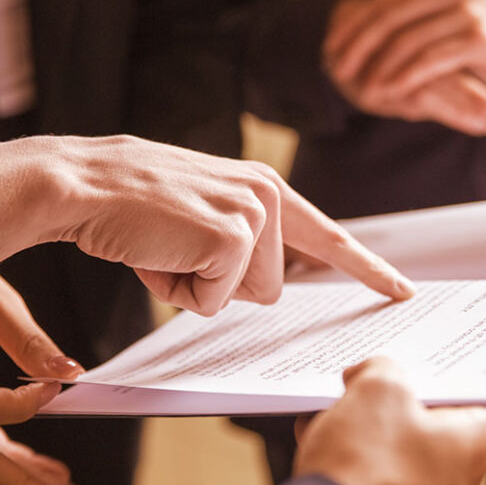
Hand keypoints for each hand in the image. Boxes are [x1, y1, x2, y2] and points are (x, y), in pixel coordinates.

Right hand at [0, 135, 414, 316]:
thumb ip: (242, 240)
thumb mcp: (201, 215)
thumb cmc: (133, 206)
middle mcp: (269, 196)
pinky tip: (158, 252)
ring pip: (245, 297)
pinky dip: (178, 290)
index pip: (328, 236)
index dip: (366, 269)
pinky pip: (214, 300)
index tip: (401, 291)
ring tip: (165, 245)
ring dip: (197, 287)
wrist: (84, 184)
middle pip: (271, 289)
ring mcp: (253, 215)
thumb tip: (266, 285)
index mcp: (266, 188)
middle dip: (220, 284)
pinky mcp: (233, 236)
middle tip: (177, 246)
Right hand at [293, 357, 485, 484]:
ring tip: (343, 395)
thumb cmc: (366, 463)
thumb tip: (367, 377)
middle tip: (393, 364)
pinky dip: (352, 444)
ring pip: (407, 441)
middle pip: (452, 419)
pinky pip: (376, 466)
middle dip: (419, 388)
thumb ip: (382, 369)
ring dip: (375, 415)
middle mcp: (459, 475)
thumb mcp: (377, 389)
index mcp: (477, 442)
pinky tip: (318, 427)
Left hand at [325, 0, 485, 102]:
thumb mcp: (462, 10)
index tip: (330, 48)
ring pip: (406, 41)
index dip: (352, 26)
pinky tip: (389, 92)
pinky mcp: (480, 40)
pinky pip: (431, 60)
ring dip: (377, 67)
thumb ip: (427, 14)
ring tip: (358, 87)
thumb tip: (382, 28)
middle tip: (334, 70)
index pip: (384, 2)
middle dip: (355, 46)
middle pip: (388, 18)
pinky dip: (405, 77)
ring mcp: (466, 13)